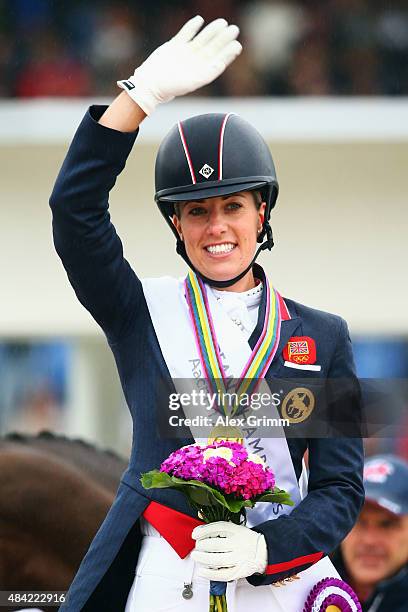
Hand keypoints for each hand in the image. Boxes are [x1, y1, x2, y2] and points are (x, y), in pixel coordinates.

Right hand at [117, 16, 241, 114]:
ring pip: (202, 39)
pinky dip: (192, 26)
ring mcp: (185, 53)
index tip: (237, 45)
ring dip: (212, 30)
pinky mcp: (174, 46)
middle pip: (213, 47)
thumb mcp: (192, 82)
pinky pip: (185, 34)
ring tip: (222, 22)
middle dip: (224, 38)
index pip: (218, 60)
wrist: (150, 84)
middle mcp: (195, 62)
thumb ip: (207, 74)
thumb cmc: (171, 87)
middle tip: (234, 29)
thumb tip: (221, 65)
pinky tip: (199, 20)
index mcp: (201, 72)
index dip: (228, 53)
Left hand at [191, 521, 267, 580]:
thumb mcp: (234, 528)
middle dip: (201, 546)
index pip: (217, 528)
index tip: (194, 534)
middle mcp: (238, 544)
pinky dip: (210, 574)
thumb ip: (217, 529)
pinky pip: (223, 574)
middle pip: (215, 545)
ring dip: (203, 559)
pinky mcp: (239, 571)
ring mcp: (238, 559)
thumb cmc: (244, 539)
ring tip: (196, 557)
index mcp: (236, 531)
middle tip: (197, 547)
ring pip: (217, 560)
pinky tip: (202, 571)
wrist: (262, 550)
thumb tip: (197, 532)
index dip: (203, 531)